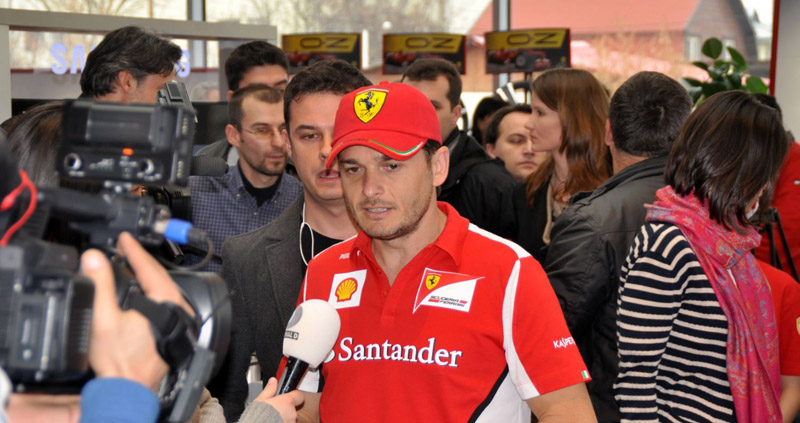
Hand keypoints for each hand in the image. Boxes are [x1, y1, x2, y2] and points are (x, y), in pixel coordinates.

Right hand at [81, 232, 189, 389]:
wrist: (129, 389)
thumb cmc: (120, 362)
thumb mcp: (103, 318)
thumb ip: (99, 285)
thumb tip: (93, 257)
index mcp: (165, 300)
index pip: (148, 266)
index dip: (133, 249)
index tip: (124, 238)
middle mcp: (177, 307)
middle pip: (158, 275)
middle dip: (140, 259)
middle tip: (125, 247)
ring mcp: (177, 319)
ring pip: (161, 288)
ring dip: (145, 275)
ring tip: (129, 264)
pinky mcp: (173, 329)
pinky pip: (162, 301)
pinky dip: (149, 291)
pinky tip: (139, 291)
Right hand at [252, 377, 304, 422]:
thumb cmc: (257, 417)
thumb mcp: (260, 401)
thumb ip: (269, 390)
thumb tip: (273, 381)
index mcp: (286, 402)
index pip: (299, 395)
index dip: (294, 395)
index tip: (290, 396)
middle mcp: (292, 414)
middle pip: (292, 409)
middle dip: (285, 409)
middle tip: (274, 410)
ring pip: (290, 418)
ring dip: (284, 418)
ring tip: (272, 419)